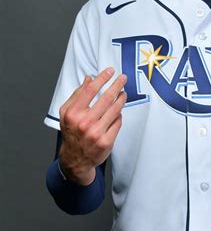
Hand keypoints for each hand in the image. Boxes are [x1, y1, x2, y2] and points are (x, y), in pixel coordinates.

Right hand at [58, 67, 126, 183]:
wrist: (75, 159)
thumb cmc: (72, 132)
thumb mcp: (67, 113)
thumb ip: (77, 95)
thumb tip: (88, 78)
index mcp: (73, 113)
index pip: (90, 90)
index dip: (102, 78)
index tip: (110, 71)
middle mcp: (84, 123)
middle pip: (106, 98)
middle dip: (117, 85)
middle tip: (123, 78)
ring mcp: (96, 133)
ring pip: (114, 110)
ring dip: (121, 99)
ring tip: (123, 93)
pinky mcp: (106, 142)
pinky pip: (117, 123)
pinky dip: (118, 116)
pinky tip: (118, 112)